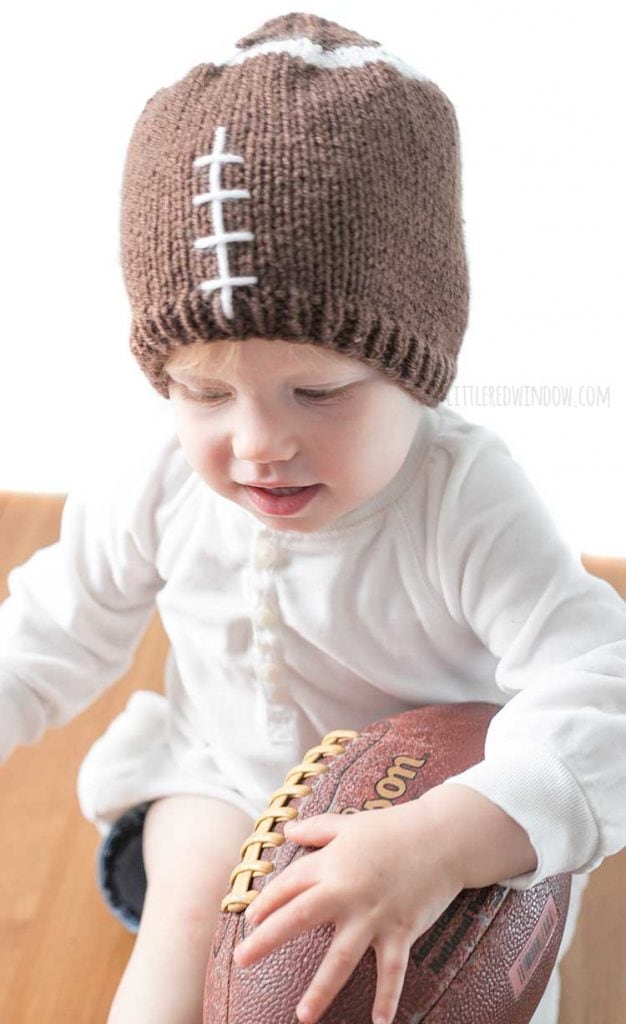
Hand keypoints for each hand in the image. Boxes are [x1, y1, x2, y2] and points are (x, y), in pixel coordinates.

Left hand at [232, 798, 463, 1023]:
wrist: (442, 837)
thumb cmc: (393, 827)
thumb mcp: (349, 823)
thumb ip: (316, 829)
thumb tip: (288, 831)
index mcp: (331, 864)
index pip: (288, 886)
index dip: (266, 903)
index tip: (249, 920)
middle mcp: (346, 891)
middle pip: (299, 918)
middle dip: (267, 940)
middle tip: (241, 960)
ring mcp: (374, 915)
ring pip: (341, 957)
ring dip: (321, 989)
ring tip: (302, 1017)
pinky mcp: (401, 931)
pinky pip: (392, 971)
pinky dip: (387, 997)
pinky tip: (379, 1022)